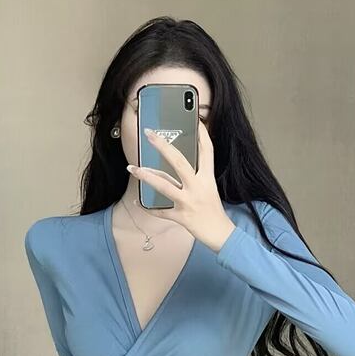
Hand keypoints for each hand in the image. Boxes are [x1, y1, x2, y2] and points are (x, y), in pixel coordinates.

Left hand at [126, 119, 235, 251]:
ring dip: (147, 177)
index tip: (196, 121)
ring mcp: (189, 202)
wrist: (221, 234)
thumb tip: (173, 164)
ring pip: (164, 185)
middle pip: (179, 162)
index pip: (206, 151)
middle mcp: (198, 187)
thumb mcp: (209, 188)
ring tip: (133, 168)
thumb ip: (194, 176)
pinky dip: (149, 208)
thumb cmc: (214, 210)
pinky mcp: (181, 217)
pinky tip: (138, 202)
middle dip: (162, 146)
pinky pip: (161, 212)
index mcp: (207, 178)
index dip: (202, 135)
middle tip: (150, 134)